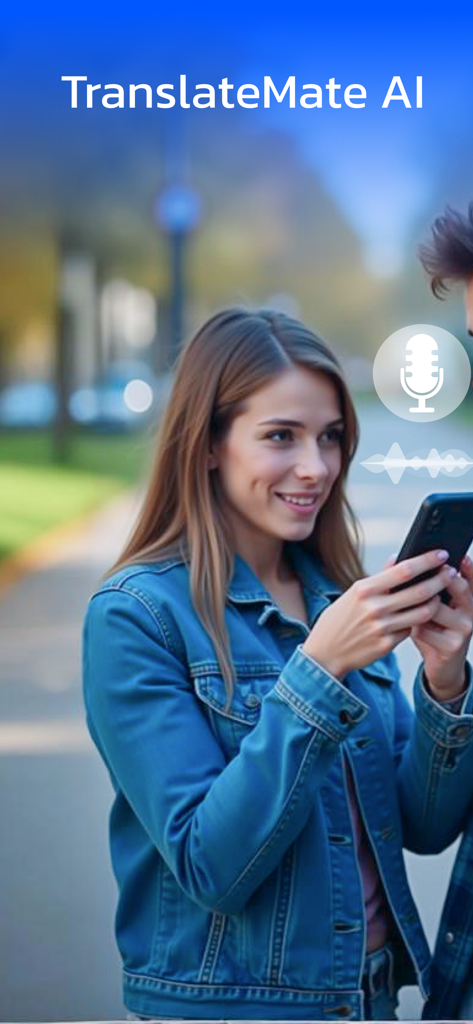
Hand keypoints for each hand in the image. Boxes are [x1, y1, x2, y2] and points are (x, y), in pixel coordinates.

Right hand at [303, 549, 452, 678]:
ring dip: (436, 602)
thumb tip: (397, 558)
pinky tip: (421, 616)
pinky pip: (411, 630)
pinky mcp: (386, 645)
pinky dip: (418, 622)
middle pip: (420, 591)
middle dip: (441, 580)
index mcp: (364, 589)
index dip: (427, 561)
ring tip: (440, 595)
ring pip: (422, 613)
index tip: (442, 554)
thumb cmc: (340, 618)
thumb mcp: (354, 593)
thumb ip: (379, 578)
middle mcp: (374, 607)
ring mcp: (381, 628)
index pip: (404, 570)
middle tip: (451, 573)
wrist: (325, 652)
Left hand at [409, 555, 472, 700]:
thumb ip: (419, 584)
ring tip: (405, 607)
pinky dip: (412, 627)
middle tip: (420, 573)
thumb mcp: (429, 605)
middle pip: (456, 586)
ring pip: (435, 608)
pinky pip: (425, 629)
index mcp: (467, 598)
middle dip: (437, 578)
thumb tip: (396, 558)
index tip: (459, 555)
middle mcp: (471, 611)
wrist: (441, 666)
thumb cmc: (433, 629)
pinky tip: (409, 629)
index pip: (471, 577)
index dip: (468, 566)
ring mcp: (464, 629)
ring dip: (416, 606)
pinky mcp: (452, 646)